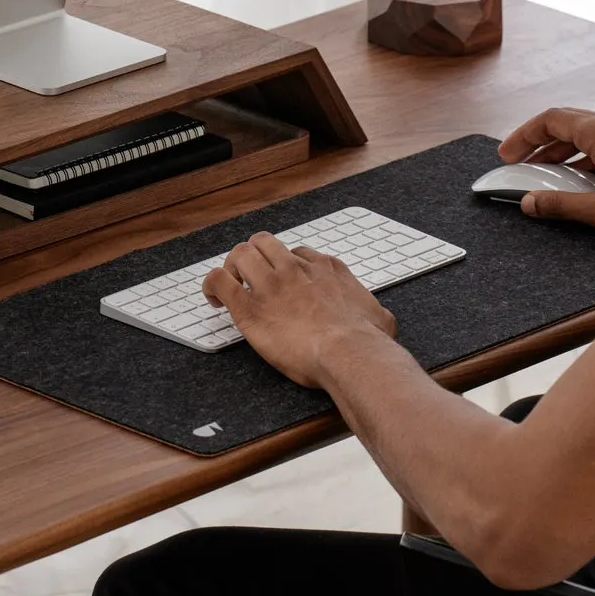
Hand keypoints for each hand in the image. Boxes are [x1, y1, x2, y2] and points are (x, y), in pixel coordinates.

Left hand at [203, 233, 397, 387]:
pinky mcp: (250, 309)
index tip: (283, 279)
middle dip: (254, 255)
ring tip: (231, 284)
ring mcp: (271, 286)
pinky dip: (213, 285)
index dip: (286, 265)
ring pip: (240, 254)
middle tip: (250, 276)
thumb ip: (375, 312)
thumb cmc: (366, 340)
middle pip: (264, 243)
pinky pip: (220, 282)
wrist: (349, 352)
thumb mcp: (381, 317)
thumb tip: (382, 319)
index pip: (298, 253)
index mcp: (326, 269)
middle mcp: (296, 270)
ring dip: (232, 266)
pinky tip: (213, 298)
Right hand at [498, 107, 594, 235]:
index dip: (524, 135)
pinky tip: (576, 177)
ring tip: (541, 170)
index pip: (550, 120)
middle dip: (536, 140)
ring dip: (558, 149)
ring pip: (582, 131)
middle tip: (517, 159)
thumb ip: (561, 205)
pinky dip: (579, 154)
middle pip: (564, 122)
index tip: (507, 154)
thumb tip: (530, 203)